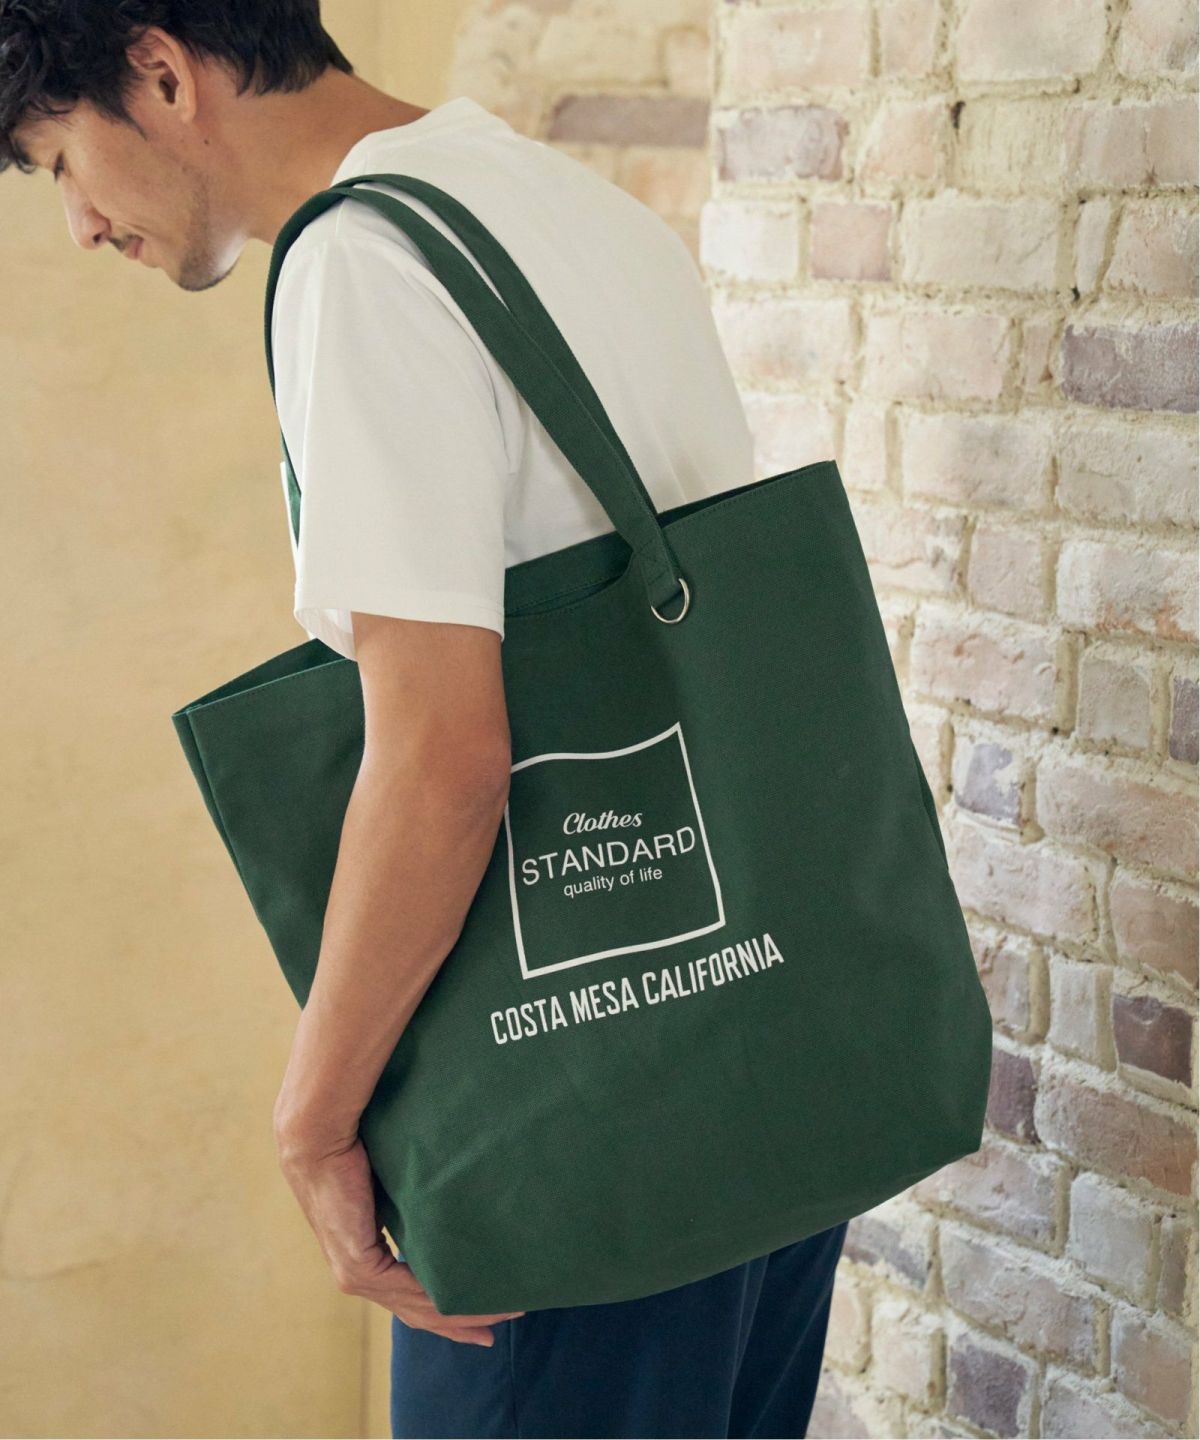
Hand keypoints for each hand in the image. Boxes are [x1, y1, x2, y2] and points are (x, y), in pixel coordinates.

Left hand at [275, 1127, 524, 1345]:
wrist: (321, 1138)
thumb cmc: (355, 1146)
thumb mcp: (391, 1182)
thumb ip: (411, 1202)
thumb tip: (445, 1193)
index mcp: (362, 1254)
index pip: (406, 1294)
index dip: (443, 1309)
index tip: (479, 1316)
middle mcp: (357, 1273)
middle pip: (415, 1312)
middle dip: (458, 1325)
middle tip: (493, 1334)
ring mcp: (356, 1275)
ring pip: (417, 1308)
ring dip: (461, 1314)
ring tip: (502, 1312)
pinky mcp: (359, 1267)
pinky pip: (409, 1293)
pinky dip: (445, 1300)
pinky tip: (473, 1299)